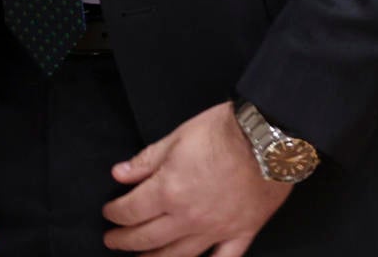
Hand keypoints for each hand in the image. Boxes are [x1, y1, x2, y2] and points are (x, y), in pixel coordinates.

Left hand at [101, 102, 291, 255]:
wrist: (269, 138)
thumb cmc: (224, 133)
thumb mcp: (176, 138)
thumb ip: (146, 161)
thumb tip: (120, 174)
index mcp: (169, 191)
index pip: (131, 210)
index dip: (114, 213)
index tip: (109, 213)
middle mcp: (189, 217)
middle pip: (148, 238)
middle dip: (125, 241)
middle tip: (112, 241)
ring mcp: (216, 229)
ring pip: (179, 256)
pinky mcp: (242, 233)